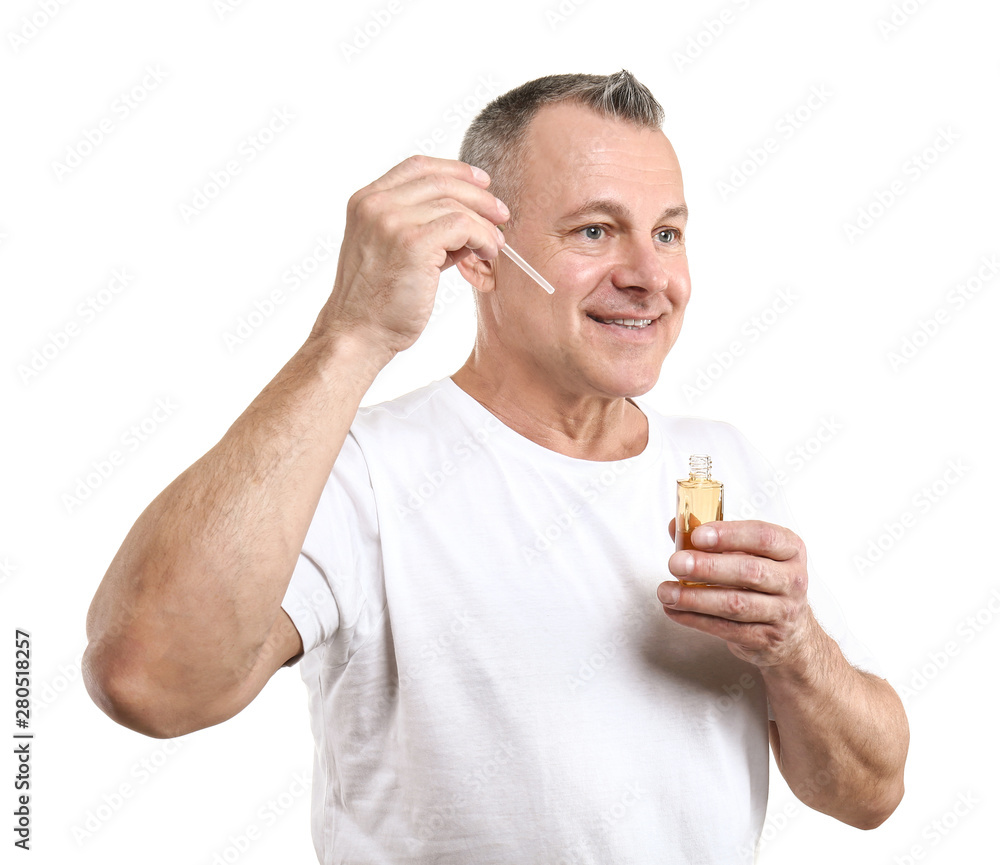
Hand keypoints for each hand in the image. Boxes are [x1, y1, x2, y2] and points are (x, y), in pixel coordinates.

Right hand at [312, 155, 508, 356]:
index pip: (417, 167)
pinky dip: (482, 237)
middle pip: (440, 181)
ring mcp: (392, 221)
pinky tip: (487, 253)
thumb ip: (422, 229)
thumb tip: (468, 221)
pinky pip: (462, 226)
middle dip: (478, 195)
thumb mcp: (393, 252)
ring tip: (495, 244)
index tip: (481, 181)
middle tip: (501, 214)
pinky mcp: (413, 242)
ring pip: (455, 204)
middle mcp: (375, 204)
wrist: (358, 333)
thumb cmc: (376, 303)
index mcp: (366, 201)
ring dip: (484, 223)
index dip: (454, 170)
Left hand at [657, 520, 818, 668]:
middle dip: (708, 567)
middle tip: (676, 563)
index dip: (730, 535)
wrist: (791, 633)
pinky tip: (674, 610)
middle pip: (749, 572)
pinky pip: (726, 629)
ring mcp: (782, 613)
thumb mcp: (749, 554)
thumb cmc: (763, 583)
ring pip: (735, 604)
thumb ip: (713, 539)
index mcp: (790, 550)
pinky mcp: (766, 639)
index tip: (698, 535)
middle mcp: (792, 580)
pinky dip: (695, 619)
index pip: (763, 537)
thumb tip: (675, 526)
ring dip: (695, 598)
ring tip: (666, 591)